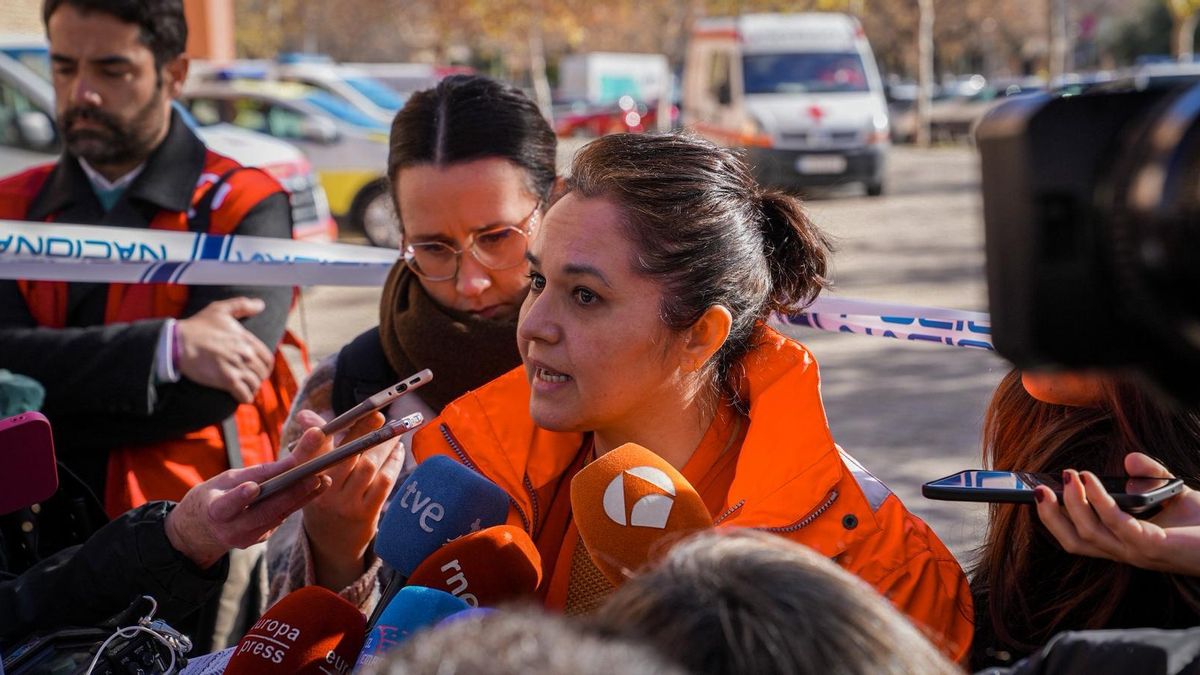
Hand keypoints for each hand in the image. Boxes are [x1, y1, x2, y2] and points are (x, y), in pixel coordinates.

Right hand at [165, 431, 332, 568]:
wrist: (202, 530)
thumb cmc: (216, 496)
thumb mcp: (226, 480)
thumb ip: (255, 473)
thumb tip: (287, 462)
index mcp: (215, 511)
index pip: (227, 506)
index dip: (240, 497)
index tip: (253, 487)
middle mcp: (232, 529)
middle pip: (264, 512)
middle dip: (290, 494)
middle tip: (313, 476)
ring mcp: (248, 538)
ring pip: (278, 516)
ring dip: (302, 498)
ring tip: (323, 480)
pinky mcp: (261, 539)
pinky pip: (281, 519)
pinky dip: (297, 503)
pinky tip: (315, 489)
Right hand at [176, 297, 274, 402]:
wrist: (178, 342)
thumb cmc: (197, 326)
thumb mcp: (220, 309)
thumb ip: (242, 305)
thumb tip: (260, 305)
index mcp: (246, 339)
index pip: (268, 359)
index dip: (265, 367)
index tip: (259, 370)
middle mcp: (245, 354)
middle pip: (262, 373)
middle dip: (258, 378)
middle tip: (250, 380)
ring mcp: (237, 367)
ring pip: (255, 385)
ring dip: (251, 389)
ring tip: (245, 389)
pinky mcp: (226, 380)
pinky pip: (244, 394)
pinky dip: (245, 398)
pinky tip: (241, 396)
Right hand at [293, 409, 404, 590]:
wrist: (330, 544)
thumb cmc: (322, 498)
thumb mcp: (310, 476)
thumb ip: (314, 445)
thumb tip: (306, 415)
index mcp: (305, 480)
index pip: (312, 452)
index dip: (318, 436)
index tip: (329, 418)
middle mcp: (324, 493)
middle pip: (346, 454)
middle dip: (364, 431)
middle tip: (378, 415)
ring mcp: (346, 504)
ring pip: (368, 465)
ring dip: (383, 445)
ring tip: (392, 432)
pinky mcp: (366, 514)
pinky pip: (383, 482)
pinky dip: (393, 463)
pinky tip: (397, 451)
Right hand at [1035, 452, 1199, 575]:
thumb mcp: (1171, 493)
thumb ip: (1149, 476)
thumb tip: (1129, 460)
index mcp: (1123, 543)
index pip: (1078, 537)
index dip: (1054, 519)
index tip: (1036, 494)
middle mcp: (1125, 552)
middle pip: (1073, 542)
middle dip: (1050, 517)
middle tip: (1036, 490)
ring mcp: (1136, 552)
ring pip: (1087, 534)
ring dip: (1072, 503)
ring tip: (1069, 477)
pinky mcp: (1152, 546)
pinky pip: (1114, 522)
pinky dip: (1097, 500)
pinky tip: (1091, 480)